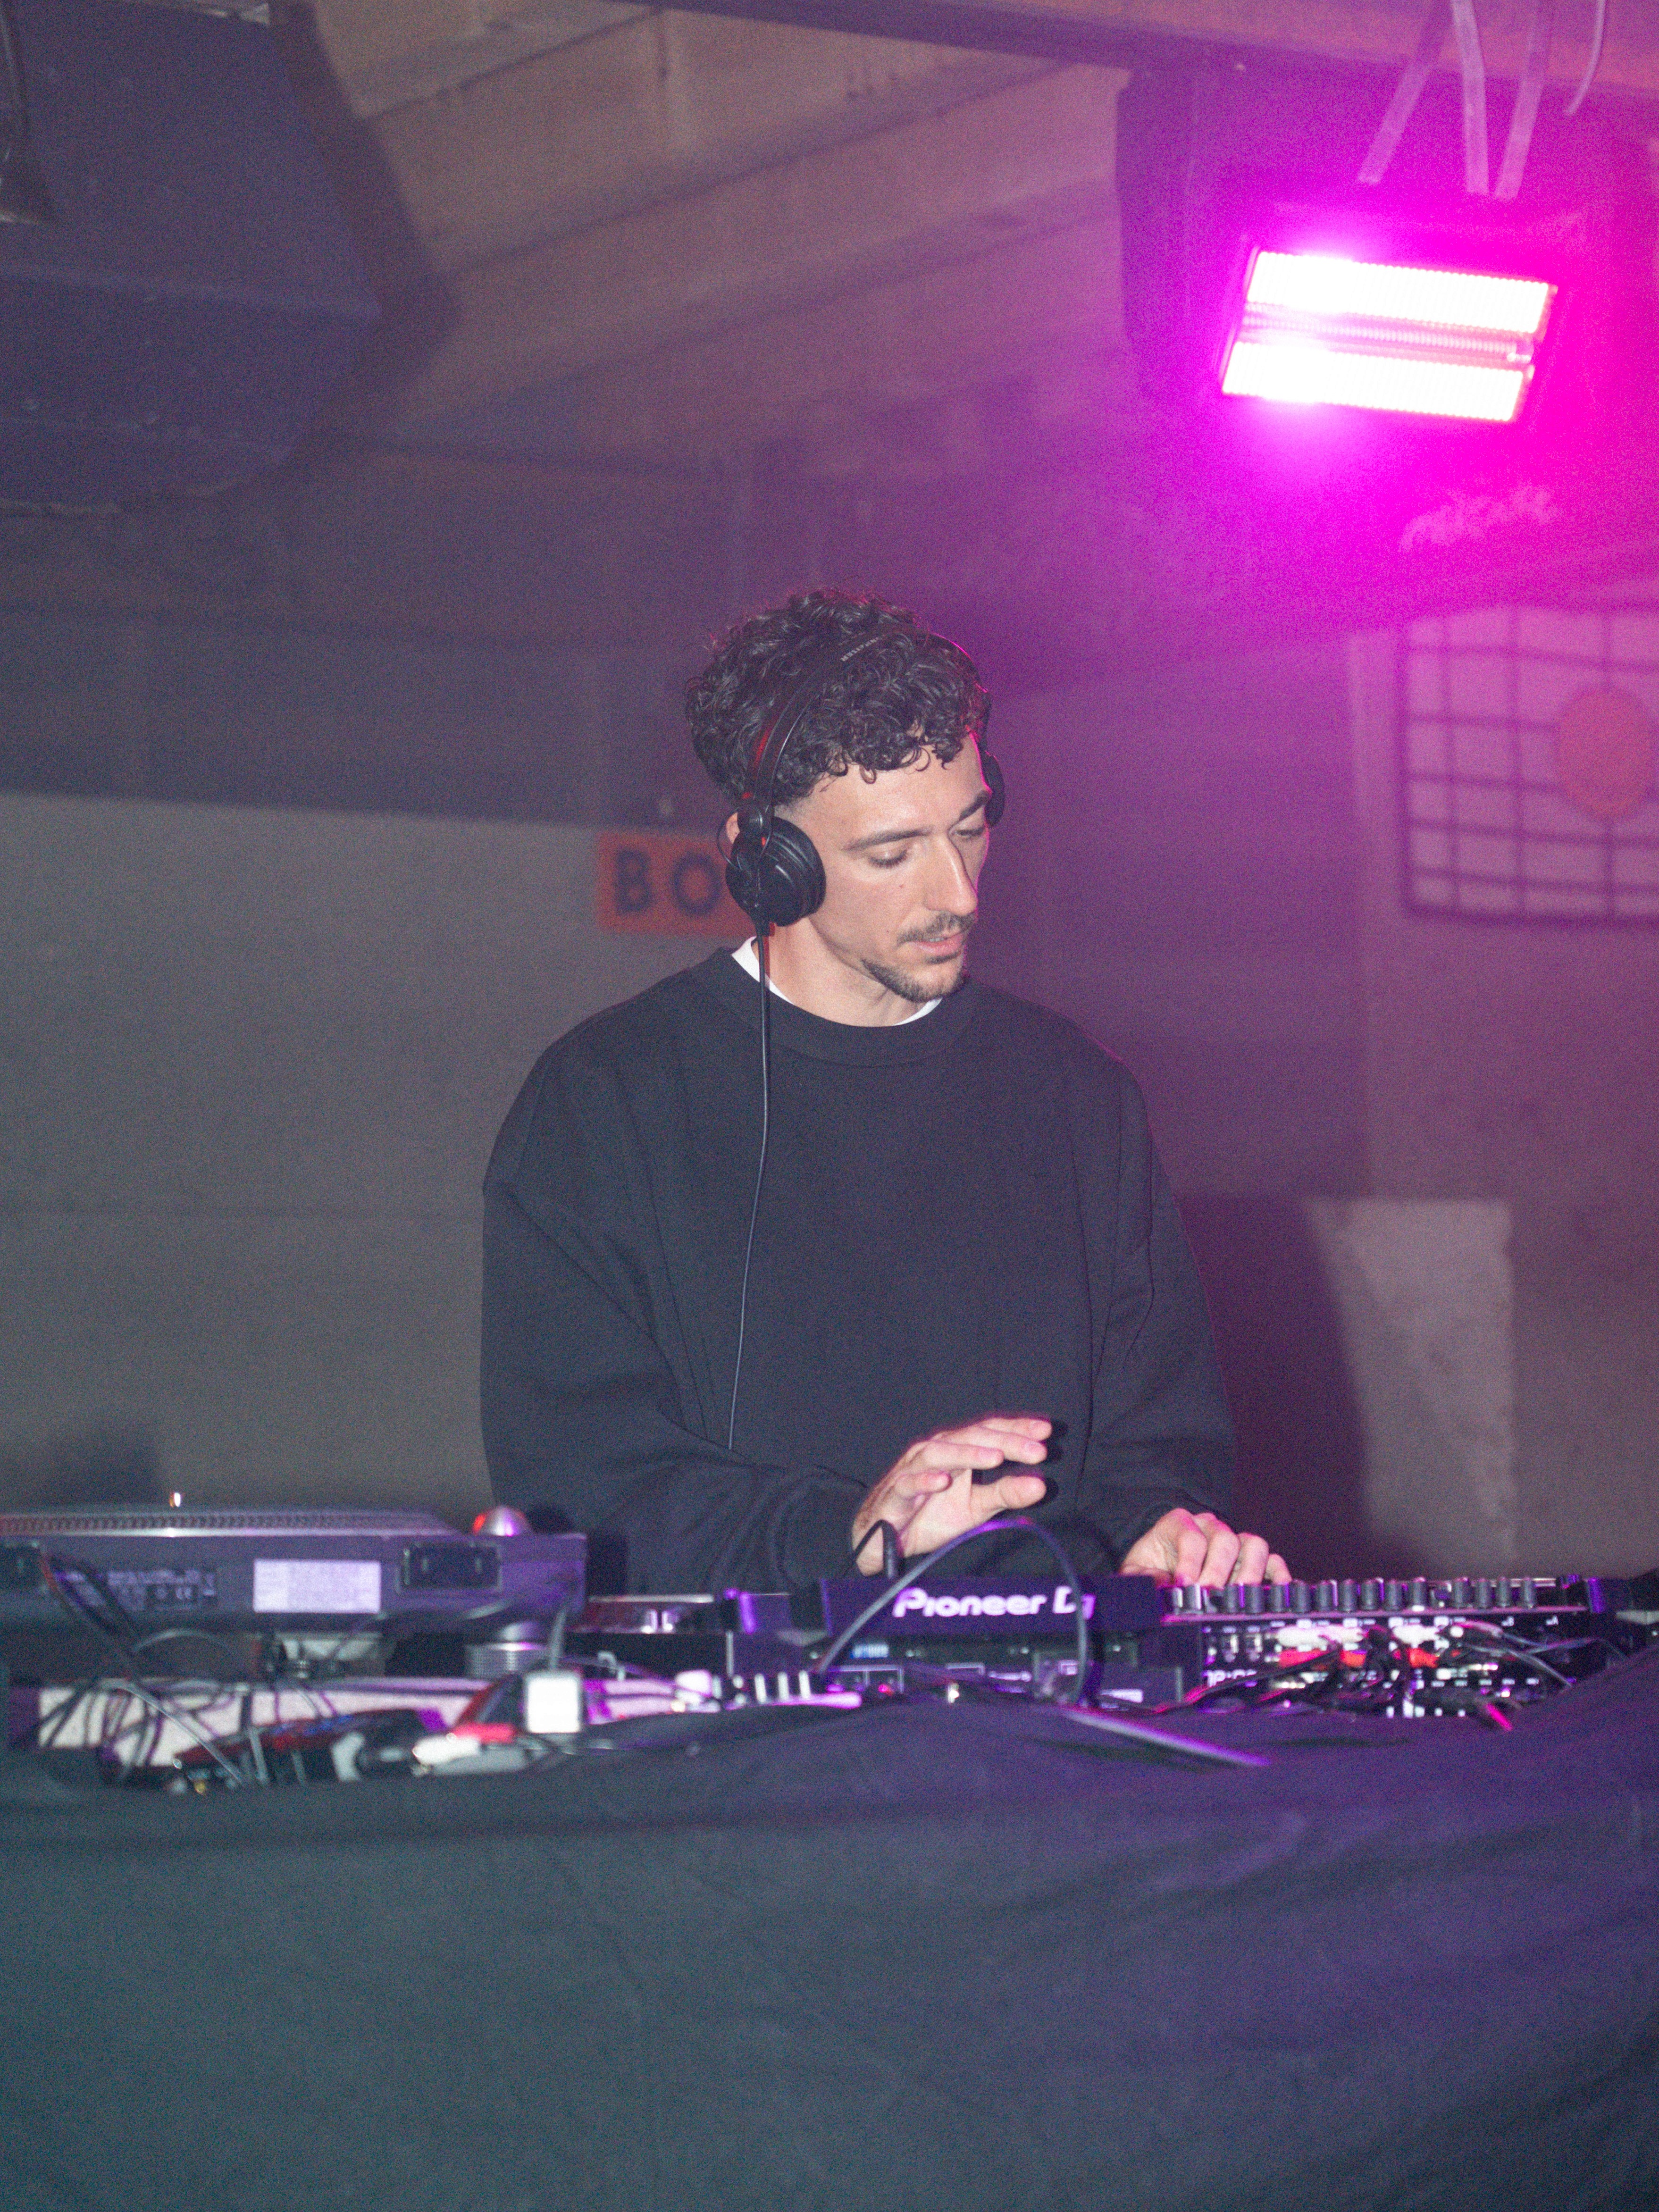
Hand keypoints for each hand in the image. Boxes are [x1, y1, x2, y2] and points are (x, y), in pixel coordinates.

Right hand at [852, 1414, 1051, 1574]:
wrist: (886, 1538)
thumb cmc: (932, 1515)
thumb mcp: (977, 1507)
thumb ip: (1006, 1493)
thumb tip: (1041, 1484)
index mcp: (958, 1451)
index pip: (990, 1432)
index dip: (1016, 1429)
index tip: (1046, 1432)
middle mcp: (936, 1452)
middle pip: (970, 1437)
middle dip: (1004, 1441)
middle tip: (1037, 1450)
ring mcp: (913, 1470)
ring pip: (939, 1452)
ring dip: (968, 1453)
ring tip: (996, 1457)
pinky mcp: (895, 1492)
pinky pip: (908, 1483)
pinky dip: (925, 1480)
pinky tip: (943, 1481)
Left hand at [1119, 1508, 1288, 1587]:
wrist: (1160, 1572)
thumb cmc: (1150, 1569)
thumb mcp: (1136, 1572)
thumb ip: (1143, 1577)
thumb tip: (1162, 1586)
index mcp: (1179, 1524)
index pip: (1192, 1537)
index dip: (1189, 1562)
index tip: (1184, 1585)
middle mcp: (1210, 1528)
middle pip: (1225, 1539)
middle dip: (1218, 1572)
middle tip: (1209, 1597)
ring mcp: (1233, 1542)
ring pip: (1253, 1544)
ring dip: (1248, 1573)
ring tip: (1238, 1597)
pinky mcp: (1250, 1560)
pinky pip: (1272, 1560)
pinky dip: (1276, 1575)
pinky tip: (1274, 1592)